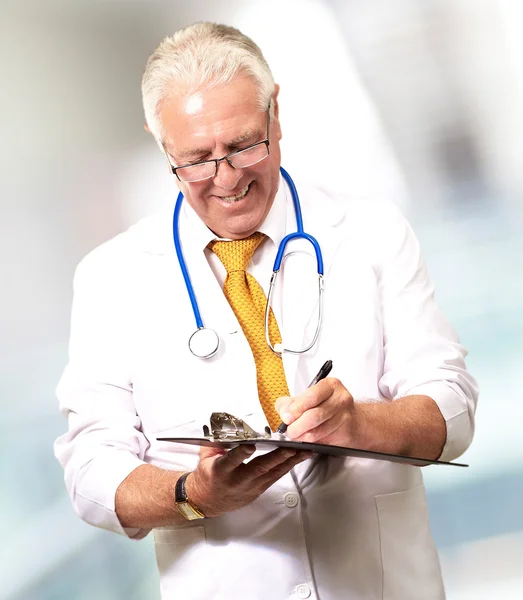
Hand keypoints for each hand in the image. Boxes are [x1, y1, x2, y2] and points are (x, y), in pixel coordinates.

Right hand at [186, 444, 311, 517]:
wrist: (207, 500)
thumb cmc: (207, 475)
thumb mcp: (205, 456)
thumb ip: (215, 442)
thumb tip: (226, 427)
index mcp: (220, 470)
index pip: (231, 461)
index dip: (241, 454)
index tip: (250, 445)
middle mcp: (237, 480)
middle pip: (259, 468)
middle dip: (277, 457)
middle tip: (292, 448)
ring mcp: (249, 487)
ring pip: (272, 474)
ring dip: (289, 462)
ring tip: (304, 452)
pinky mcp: (258, 490)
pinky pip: (274, 478)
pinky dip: (287, 467)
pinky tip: (297, 459)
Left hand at [275, 378, 360, 446]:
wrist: (353, 420)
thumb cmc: (327, 406)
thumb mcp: (308, 398)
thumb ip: (291, 402)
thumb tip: (283, 412)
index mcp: (330, 385)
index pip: (311, 397)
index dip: (296, 409)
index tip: (286, 418)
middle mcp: (340, 399)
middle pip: (314, 415)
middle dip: (297, 426)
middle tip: (289, 431)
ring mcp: (345, 416)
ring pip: (318, 431)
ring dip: (302, 436)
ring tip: (296, 435)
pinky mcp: (346, 433)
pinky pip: (324, 440)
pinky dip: (312, 442)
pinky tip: (307, 439)